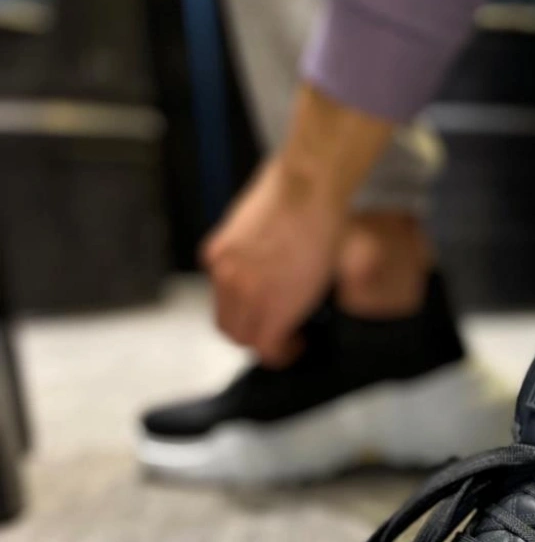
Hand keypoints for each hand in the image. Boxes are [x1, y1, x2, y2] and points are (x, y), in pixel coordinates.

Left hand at [201, 84, 394, 365]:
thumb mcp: (256, 222)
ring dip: (268, 344)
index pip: (223, 301)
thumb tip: (270, 263)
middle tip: (277, 332)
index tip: (262, 315)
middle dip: (253, 333)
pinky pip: (270, 346)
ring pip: (246, 339)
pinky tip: (297, 344)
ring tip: (290, 340)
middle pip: (229, 326)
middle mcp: (226, 277)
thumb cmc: (292, 191)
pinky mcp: (272, 307)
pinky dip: (283, 352)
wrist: (308, 189)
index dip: (244, 314)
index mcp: (218, 257)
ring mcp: (247, 294)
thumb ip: (252, 250)